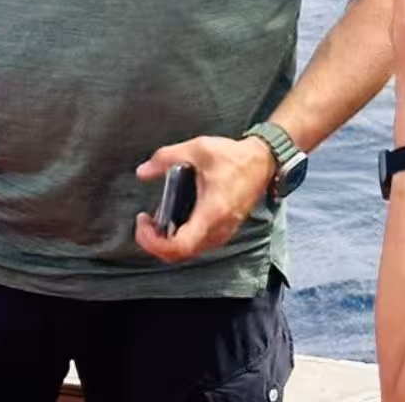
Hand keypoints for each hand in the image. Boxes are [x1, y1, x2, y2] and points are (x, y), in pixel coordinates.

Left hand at [133, 134, 274, 262]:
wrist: (262, 162)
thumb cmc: (233, 157)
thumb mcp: (196, 149)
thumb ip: (165, 158)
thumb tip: (142, 172)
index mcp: (212, 212)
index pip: (180, 246)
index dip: (154, 242)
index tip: (143, 223)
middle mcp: (219, 229)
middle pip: (180, 254)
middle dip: (155, 243)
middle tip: (143, 222)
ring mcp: (223, 232)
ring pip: (188, 252)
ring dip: (166, 242)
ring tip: (153, 221)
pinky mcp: (224, 230)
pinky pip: (197, 245)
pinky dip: (178, 239)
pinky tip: (169, 220)